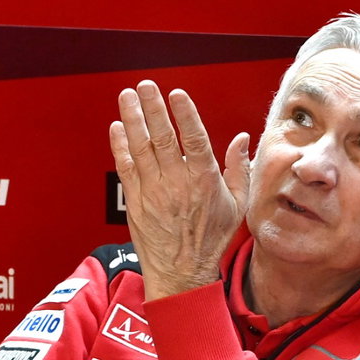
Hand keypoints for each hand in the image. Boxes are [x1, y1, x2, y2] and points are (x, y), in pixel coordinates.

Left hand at [110, 81, 250, 300]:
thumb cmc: (211, 240)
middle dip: (153, 108)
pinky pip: (126, 168)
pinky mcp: (135, 202)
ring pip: (141, 148)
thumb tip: (241, 139)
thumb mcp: (237, 206)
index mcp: (204, 181)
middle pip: (162, 138)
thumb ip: (238, 169)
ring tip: (128, 96)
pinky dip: (121, 146)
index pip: (193, 140)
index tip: (176, 94)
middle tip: (145, 85)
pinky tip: (118, 127)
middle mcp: (177, 183)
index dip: (184, 114)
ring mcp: (153, 192)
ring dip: (133, 119)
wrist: (182, 273)